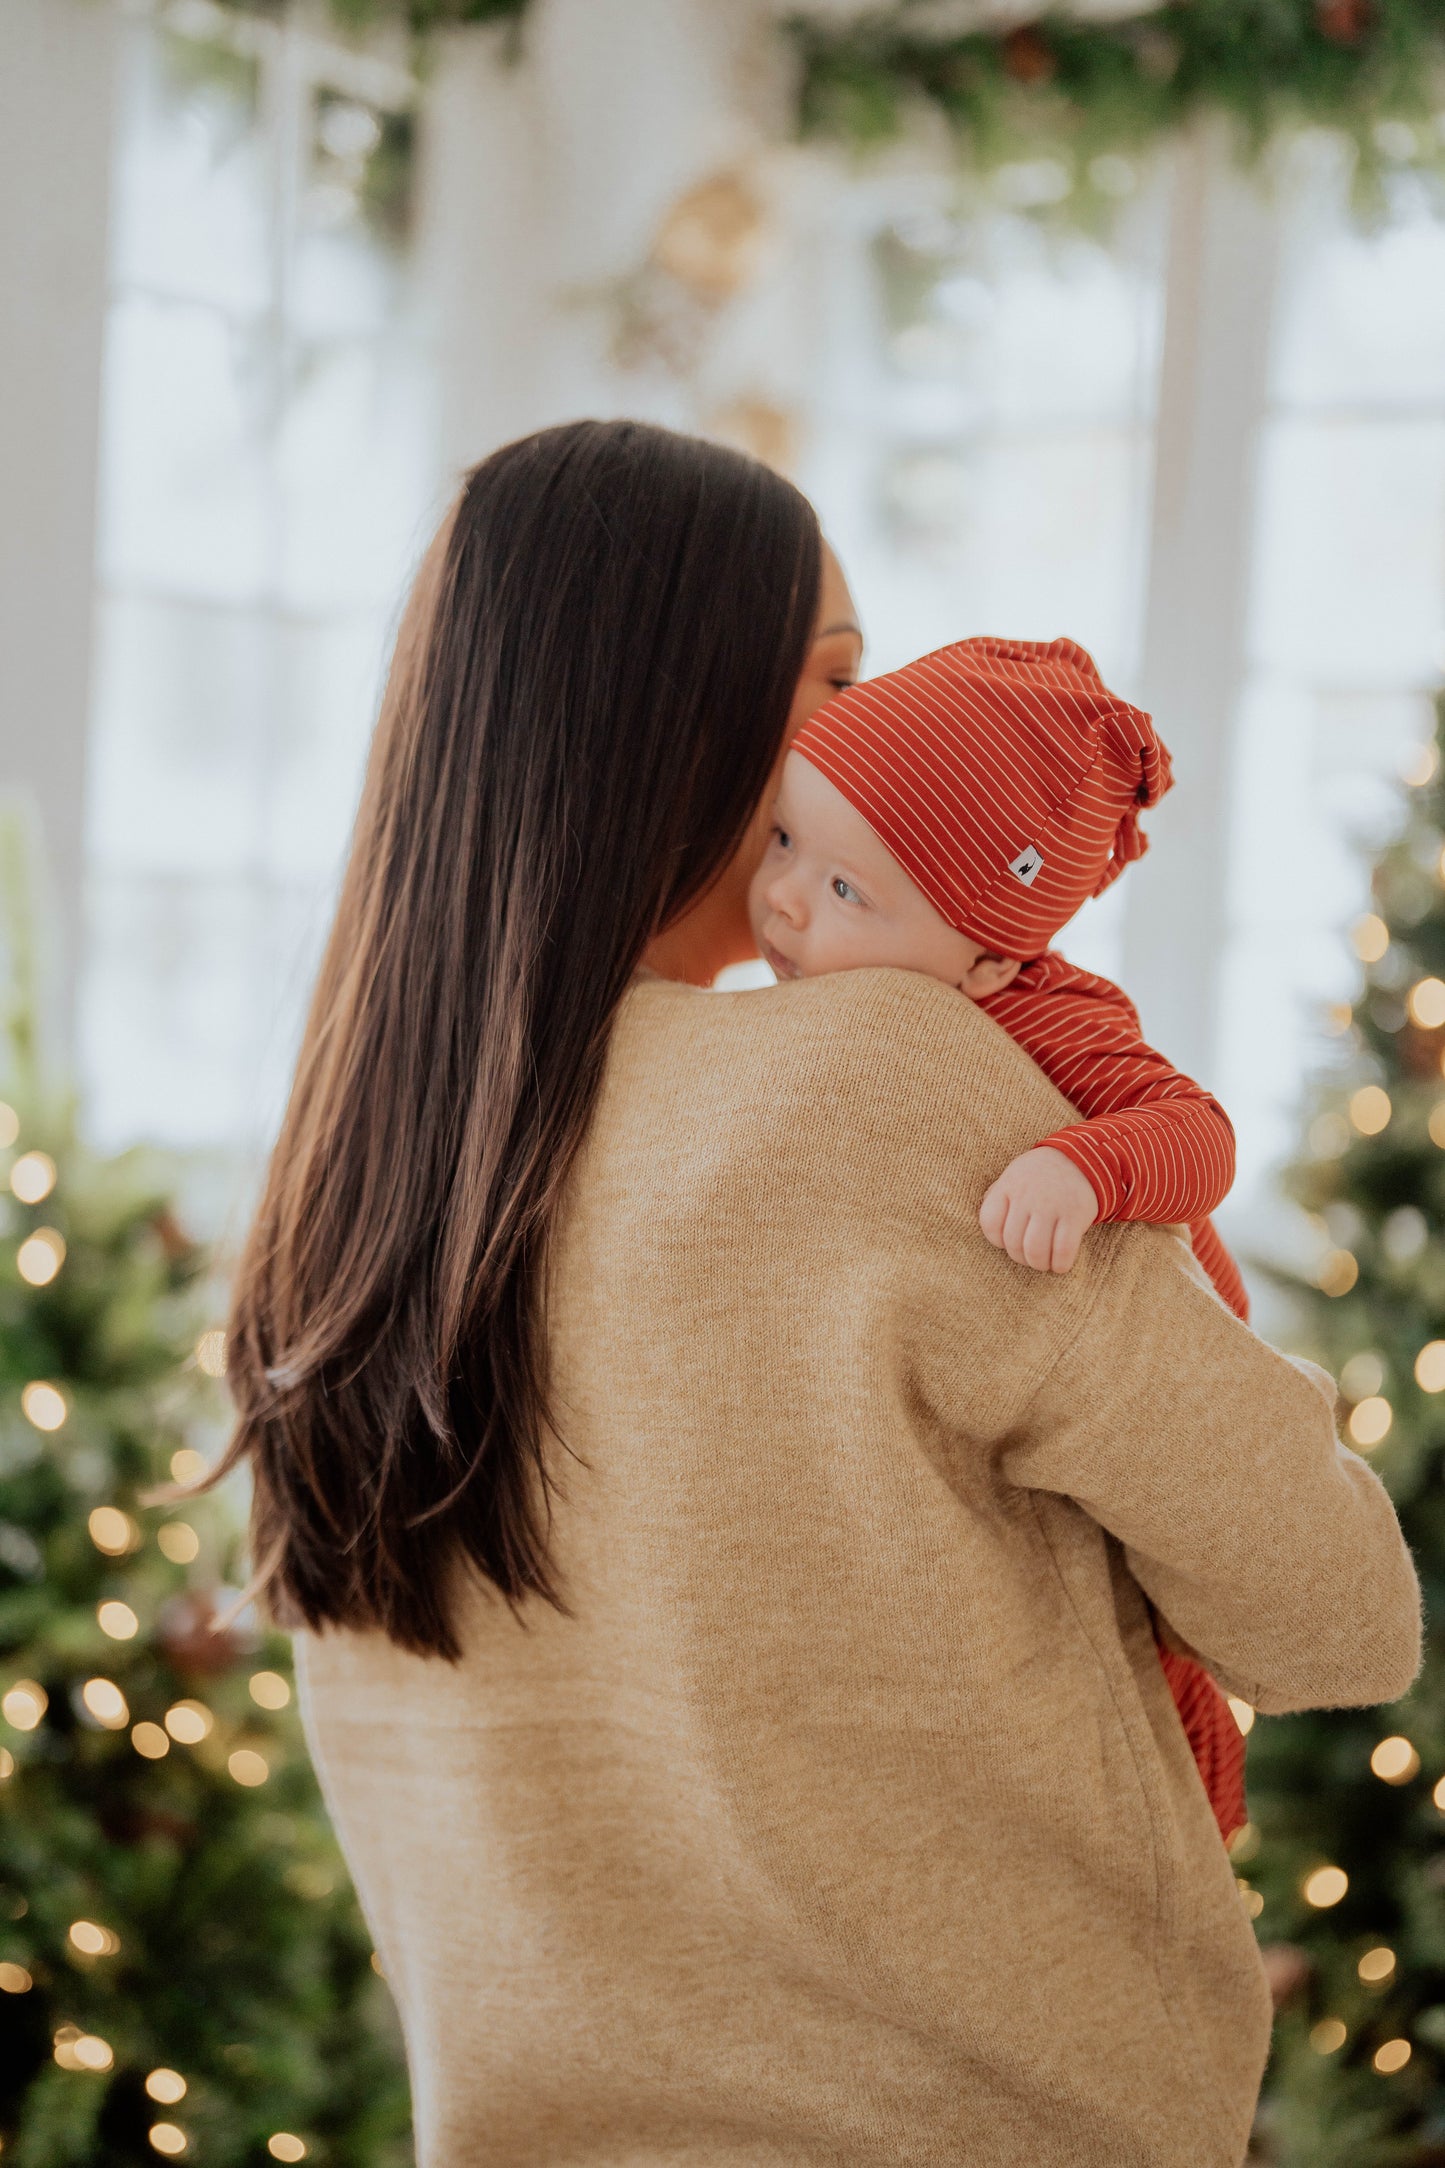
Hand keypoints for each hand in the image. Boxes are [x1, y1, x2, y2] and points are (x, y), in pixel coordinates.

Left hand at [979, 1147, 1098, 1273]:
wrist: (1083, 1159)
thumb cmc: (1041, 1174)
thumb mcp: (1014, 1175)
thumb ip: (998, 1196)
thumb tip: (990, 1225)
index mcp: (1009, 1186)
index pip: (989, 1222)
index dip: (996, 1240)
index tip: (1007, 1241)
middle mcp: (1027, 1196)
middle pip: (1013, 1242)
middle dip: (1020, 1257)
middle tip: (1029, 1256)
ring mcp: (1051, 1206)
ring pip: (1035, 1251)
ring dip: (1038, 1264)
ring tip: (1043, 1263)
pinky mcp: (1075, 1215)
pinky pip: (1063, 1250)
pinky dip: (1060, 1265)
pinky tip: (1060, 1264)